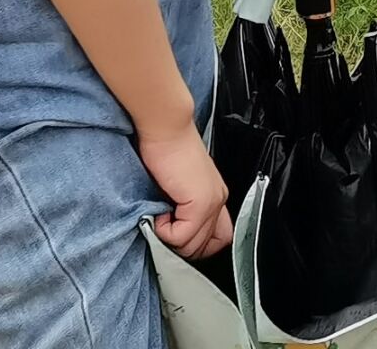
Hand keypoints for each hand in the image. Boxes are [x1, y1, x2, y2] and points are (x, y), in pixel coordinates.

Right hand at [139, 122, 231, 258]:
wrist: (167, 129)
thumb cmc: (166, 149)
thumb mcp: (179, 184)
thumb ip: (182, 207)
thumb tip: (172, 234)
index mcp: (215, 195)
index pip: (219, 238)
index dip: (196, 246)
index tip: (175, 239)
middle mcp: (218, 200)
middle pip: (204, 247)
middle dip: (179, 247)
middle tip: (162, 231)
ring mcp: (212, 202)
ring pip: (192, 246)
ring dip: (169, 240)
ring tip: (158, 218)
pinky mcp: (200, 203)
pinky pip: (181, 236)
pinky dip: (164, 232)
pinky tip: (157, 213)